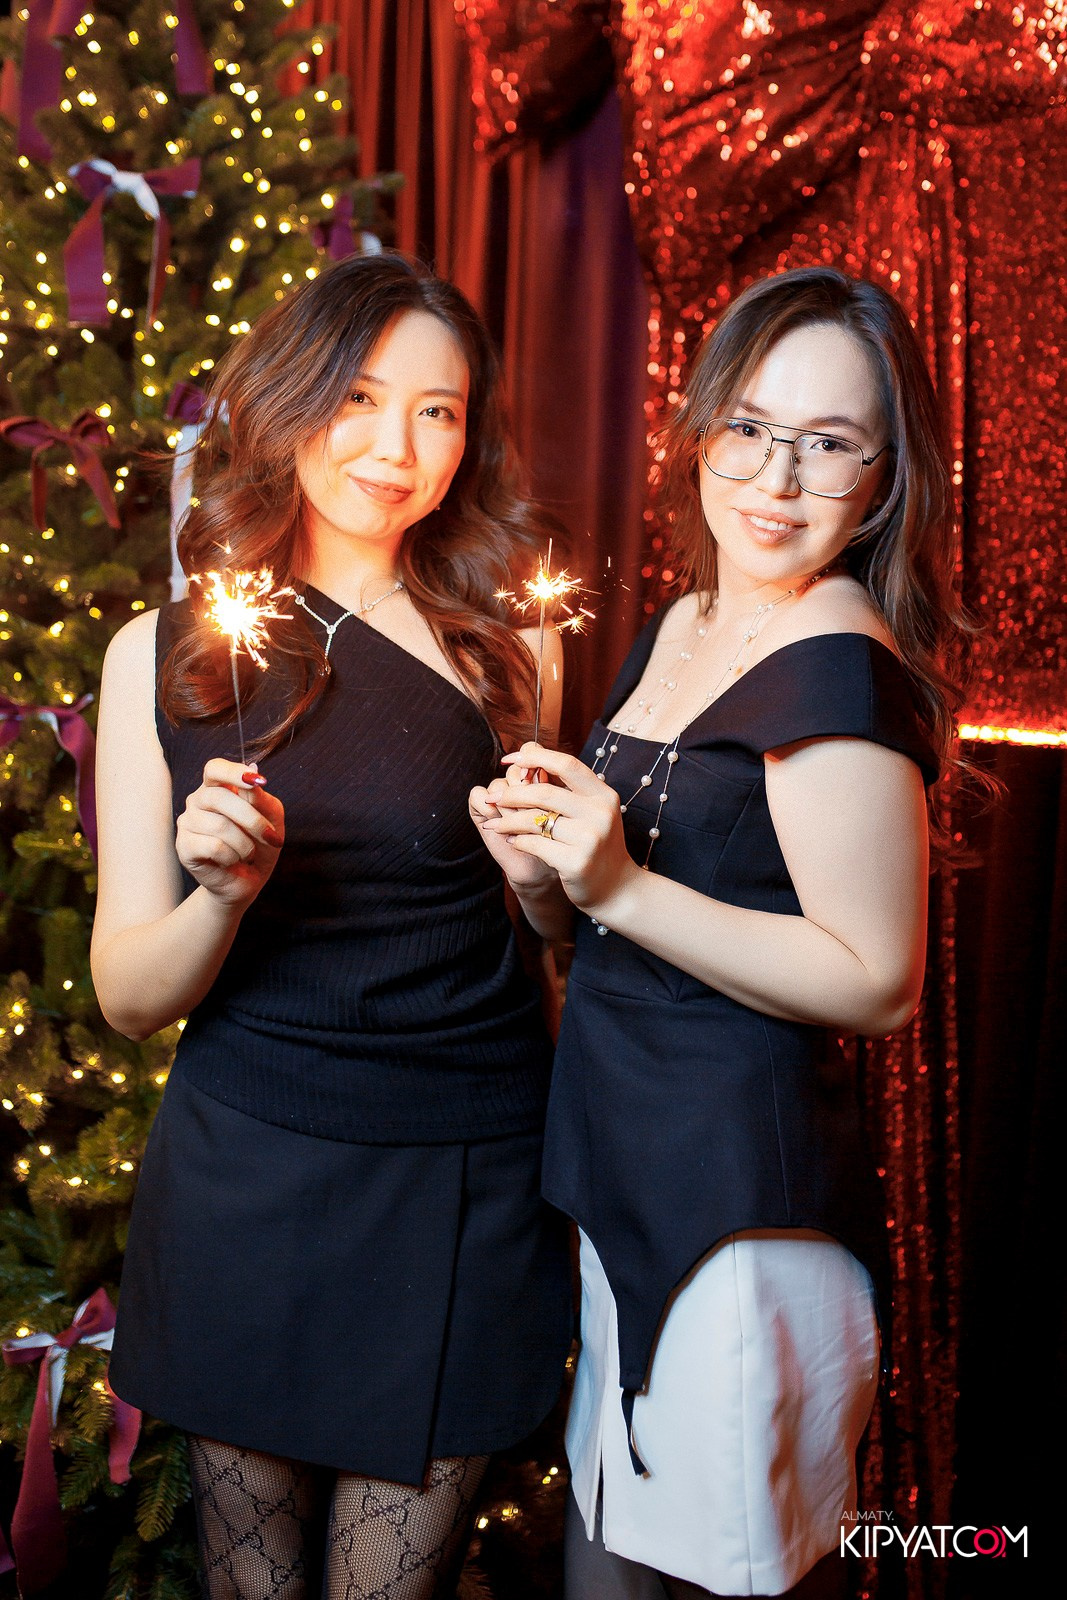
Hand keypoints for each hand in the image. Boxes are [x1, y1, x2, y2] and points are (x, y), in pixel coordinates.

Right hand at [176, 759, 284, 910]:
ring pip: (219, 825)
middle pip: (219, 797)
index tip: (257, 781)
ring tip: (248, 853)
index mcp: (217, 788)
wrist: (248, 881)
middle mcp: (198, 801)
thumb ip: (262, 798)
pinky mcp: (184, 847)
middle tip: (270, 837)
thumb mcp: (271, 819)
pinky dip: (231, 856)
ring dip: (244, 844)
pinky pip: (212, 846)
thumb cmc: (259, 845)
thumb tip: (253, 775)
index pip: (215, 768)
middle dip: (252, 820)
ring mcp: (187, 823)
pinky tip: (232, 861)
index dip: (233, 772)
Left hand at [479, 741, 640, 916]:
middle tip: (493, 798)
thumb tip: (527, 747)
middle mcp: (600, 813)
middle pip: (544, 793)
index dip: (535, 757)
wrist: (617, 887)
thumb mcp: (590, 809)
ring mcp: (590, 839)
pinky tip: (512, 840)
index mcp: (603, 795)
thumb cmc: (595, 843)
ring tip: (495, 823)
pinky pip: (536, 845)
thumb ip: (564, 783)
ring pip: (535, 821)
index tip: (510, 759)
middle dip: (512, 794)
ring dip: (508, 821)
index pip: (566, 764)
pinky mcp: (577, 863)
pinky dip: (518, 841)